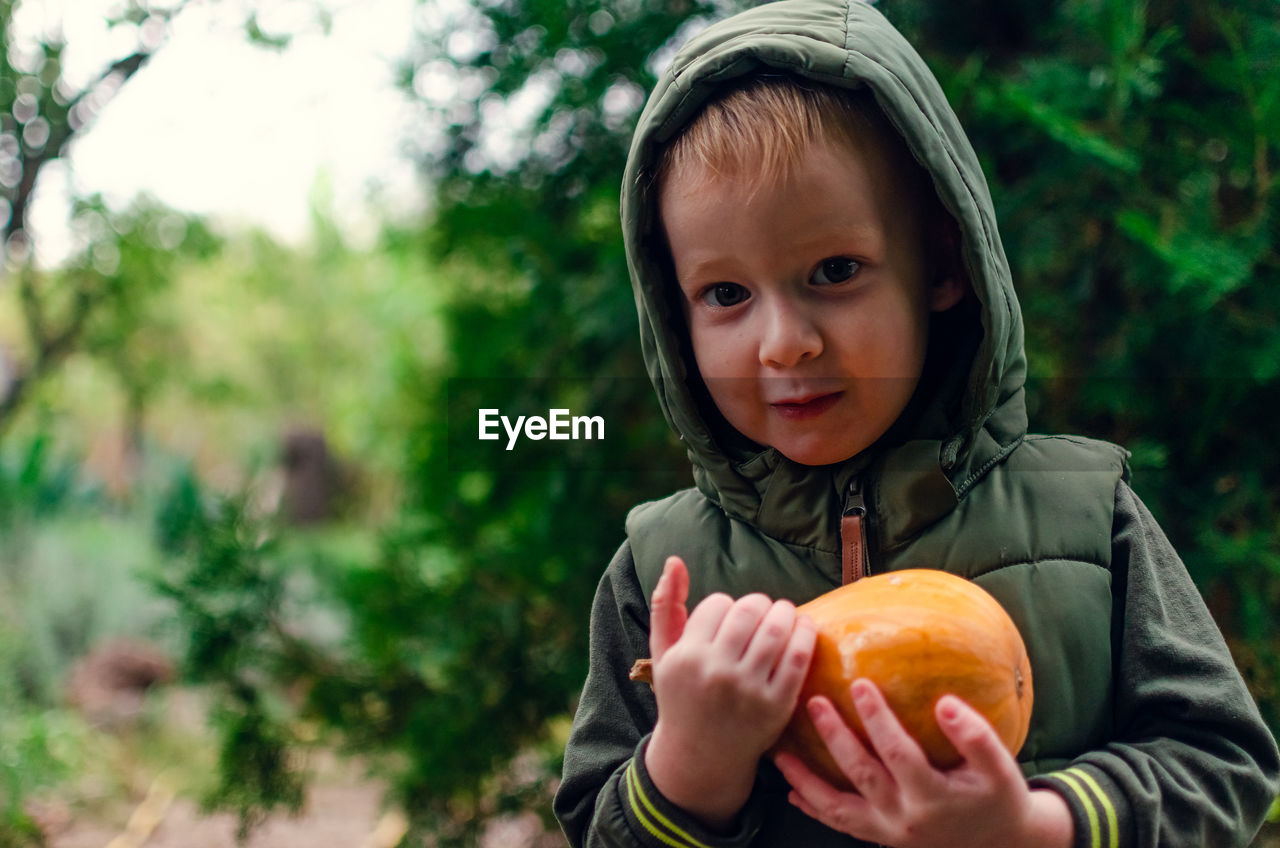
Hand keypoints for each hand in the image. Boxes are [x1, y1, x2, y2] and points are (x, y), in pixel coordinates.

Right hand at [644, 556, 816, 830]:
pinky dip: (806, 632)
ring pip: (777, 628)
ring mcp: (750, 689)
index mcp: (687, 657)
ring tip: (783, 613)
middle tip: (762, 609)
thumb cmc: (681, 696)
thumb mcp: (663, 654)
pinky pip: (799, 656)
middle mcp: (718, 672)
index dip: (726, 606)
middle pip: (749, 610)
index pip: (718, 604)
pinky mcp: (778, 705)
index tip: (727, 619)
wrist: (700, 756)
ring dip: (785, 611)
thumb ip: (664, 605)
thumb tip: (674, 560)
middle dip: (759, 603)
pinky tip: (804, 626)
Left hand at [774, 680, 1072, 847]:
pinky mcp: (880, 838)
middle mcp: (905, 818)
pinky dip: (815, 809)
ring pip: (838, 808)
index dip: (877, 718)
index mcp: (933, 796)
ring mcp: (888, 833)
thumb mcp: (1000, 768)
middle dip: (834, 737)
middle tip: (813, 702)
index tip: (859, 682)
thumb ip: (975, 736)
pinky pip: (841, 824)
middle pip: (860, 774)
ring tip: (781, 754)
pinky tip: (792, 792)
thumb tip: (945, 703)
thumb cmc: (997, 797)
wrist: (999, 844)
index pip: (898, 752)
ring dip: (806, 781)